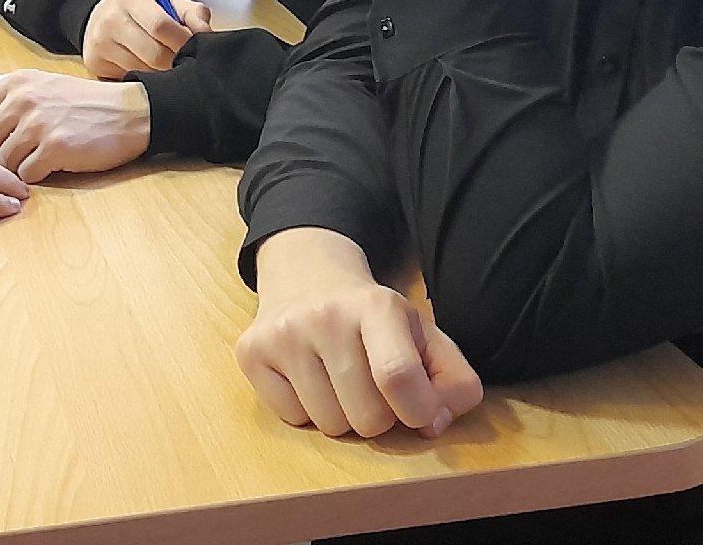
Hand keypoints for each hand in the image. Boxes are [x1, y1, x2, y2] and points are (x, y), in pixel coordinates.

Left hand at [0, 70, 150, 181]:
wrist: (129, 112)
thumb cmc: (86, 104)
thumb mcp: (43, 87)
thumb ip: (9, 103)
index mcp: (16, 83)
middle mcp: (22, 100)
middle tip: (7, 166)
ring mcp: (38, 124)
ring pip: (2, 161)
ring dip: (13, 171)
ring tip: (30, 168)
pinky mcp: (55, 148)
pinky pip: (25, 174)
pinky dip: (33, 178)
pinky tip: (49, 169)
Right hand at [80, 0, 213, 77]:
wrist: (101, 15)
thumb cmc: (139, 10)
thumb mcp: (168, 1)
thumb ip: (193, 14)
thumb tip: (206, 34)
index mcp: (131, 0)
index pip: (161, 26)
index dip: (183, 41)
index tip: (193, 46)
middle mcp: (111, 22)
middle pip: (154, 55)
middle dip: (175, 62)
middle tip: (182, 60)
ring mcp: (100, 46)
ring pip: (143, 72)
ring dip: (161, 74)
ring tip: (165, 63)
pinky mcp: (95, 65)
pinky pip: (129, 81)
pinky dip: (144, 81)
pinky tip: (147, 70)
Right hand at [235, 228, 482, 438]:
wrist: (306, 275)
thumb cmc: (373, 318)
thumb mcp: (423, 335)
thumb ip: (452, 379)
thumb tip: (435, 424)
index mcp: (377, 305)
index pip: (398, 376)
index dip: (418, 410)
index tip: (420, 412)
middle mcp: (325, 315)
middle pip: (367, 417)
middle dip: (378, 415)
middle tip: (370, 383)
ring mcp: (283, 334)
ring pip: (330, 426)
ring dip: (342, 415)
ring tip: (338, 378)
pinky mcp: (251, 352)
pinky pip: (292, 420)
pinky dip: (306, 411)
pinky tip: (308, 376)